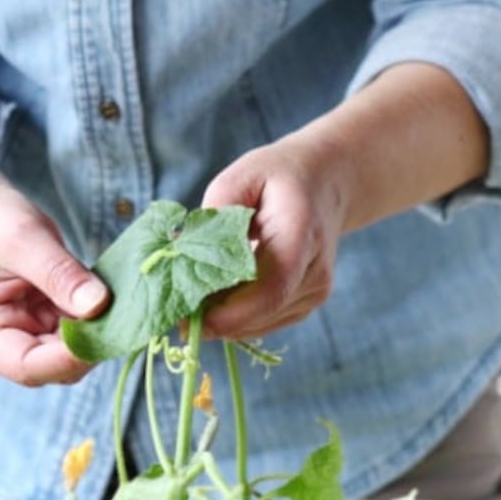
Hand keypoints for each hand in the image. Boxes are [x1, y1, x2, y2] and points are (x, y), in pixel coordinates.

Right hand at [0, 172, 108, 385]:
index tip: (105, 330)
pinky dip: (97, 317)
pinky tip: (112, 295)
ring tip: (120, 300)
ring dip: (98, 332)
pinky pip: (78, 330)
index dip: (68, 358)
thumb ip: (58, 273)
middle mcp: (2, 344)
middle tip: (124, 312)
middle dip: (89, 345)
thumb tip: (99, 306)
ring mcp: (27, 335)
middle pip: (53, 367)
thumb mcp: (23, 238)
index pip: (26, 366)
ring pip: (72, 353)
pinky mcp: (47, 322)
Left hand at [199, 130, 350, 341]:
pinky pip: (264, 322)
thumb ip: (216, 214)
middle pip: (260, 312)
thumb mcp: (243, 175)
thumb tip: (183, 252)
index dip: (228, 313)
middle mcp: (314, 272)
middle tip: (174, 309)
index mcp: (300, 234)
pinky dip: (236, 317)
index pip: (270, 288)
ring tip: (192, 297)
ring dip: (223, 319)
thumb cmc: (279, 177)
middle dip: (214, 318)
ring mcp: (314, 292)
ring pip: (259, 324)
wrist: (325, 184)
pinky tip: (216, 298)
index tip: (186, 318)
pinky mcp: (305, 304)